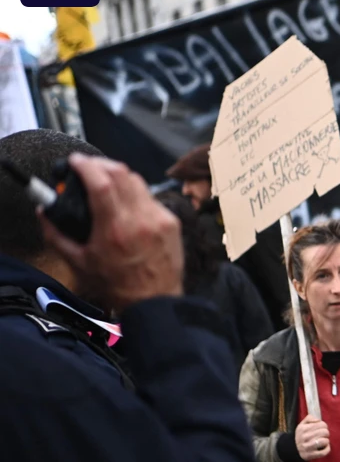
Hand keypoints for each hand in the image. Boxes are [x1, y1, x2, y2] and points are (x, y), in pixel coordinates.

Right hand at [39, 154, 183, 312]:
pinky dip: (135, 194)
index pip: (102, 182)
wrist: (155, 300)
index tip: (75, 160)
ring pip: (138, 181)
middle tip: (87, 167)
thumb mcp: (79, 263)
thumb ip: (57, 235)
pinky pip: (151, 197)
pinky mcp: (172, 221)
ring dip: (119, 176)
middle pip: (122, 173)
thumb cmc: (117, 285)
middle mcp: (141, 219)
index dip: (86, 166)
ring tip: (105, 181)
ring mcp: (160, 218)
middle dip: (101, 164)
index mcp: (115, 229)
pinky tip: (126, 203)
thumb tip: (44, 212)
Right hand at [295, 415, 330, 460]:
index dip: (324, 426)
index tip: (322, 428)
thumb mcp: (301, 424)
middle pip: (325, 432)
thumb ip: (309, 418)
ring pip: (325, 441)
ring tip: (323, 441)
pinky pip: (324, 452)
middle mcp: (305, 437)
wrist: (292, 449)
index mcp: (303, 429)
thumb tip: (318, 420)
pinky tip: (325, 447)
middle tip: (323, 435)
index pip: (322, 424)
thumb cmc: (301, 435)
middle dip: (326, 433)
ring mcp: (308, 447)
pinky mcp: (311, 455)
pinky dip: (327, 449)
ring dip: (326, 441)